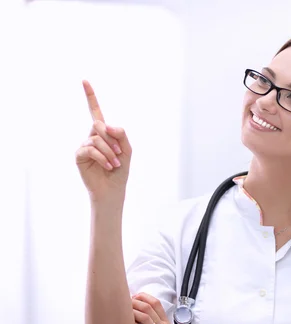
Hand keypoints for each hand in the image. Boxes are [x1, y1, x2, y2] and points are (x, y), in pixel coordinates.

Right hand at [75, 80, 132, 203]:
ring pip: (96, 138)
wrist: (113, 189)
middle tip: (119, 153)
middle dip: (112, 139)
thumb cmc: (120, 170)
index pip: (95, 112)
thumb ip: (121, 135)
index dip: (90, 97)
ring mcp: (84, 145)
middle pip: (99, 124)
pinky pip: (90, 148)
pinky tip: (109, 166)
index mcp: (103, 133)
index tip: (85, 81)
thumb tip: (105, 125)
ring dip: (109, 151)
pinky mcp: (79, 156)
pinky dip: (102, 157)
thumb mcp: (127, 151)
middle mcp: (91, 136)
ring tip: (115, 164)